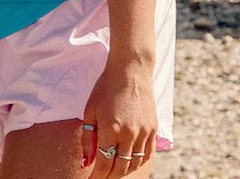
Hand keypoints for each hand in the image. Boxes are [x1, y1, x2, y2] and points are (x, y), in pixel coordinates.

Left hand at [79, 61, 156, 177]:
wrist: (131, 72)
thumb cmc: (105, 88)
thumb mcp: (90, 111)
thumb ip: (88, 138)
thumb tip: (86, 162)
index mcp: (110, 129)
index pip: (103, 162)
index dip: (97, 175)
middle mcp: (129, 134)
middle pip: (120, 167)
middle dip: (109, 176)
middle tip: (100, 178)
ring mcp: (144, 133)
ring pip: (134, 163)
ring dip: (123, 171)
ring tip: (112, 172)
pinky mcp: (153, 130)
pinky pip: (146, 154)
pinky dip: (137, 162)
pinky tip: (129, 163)